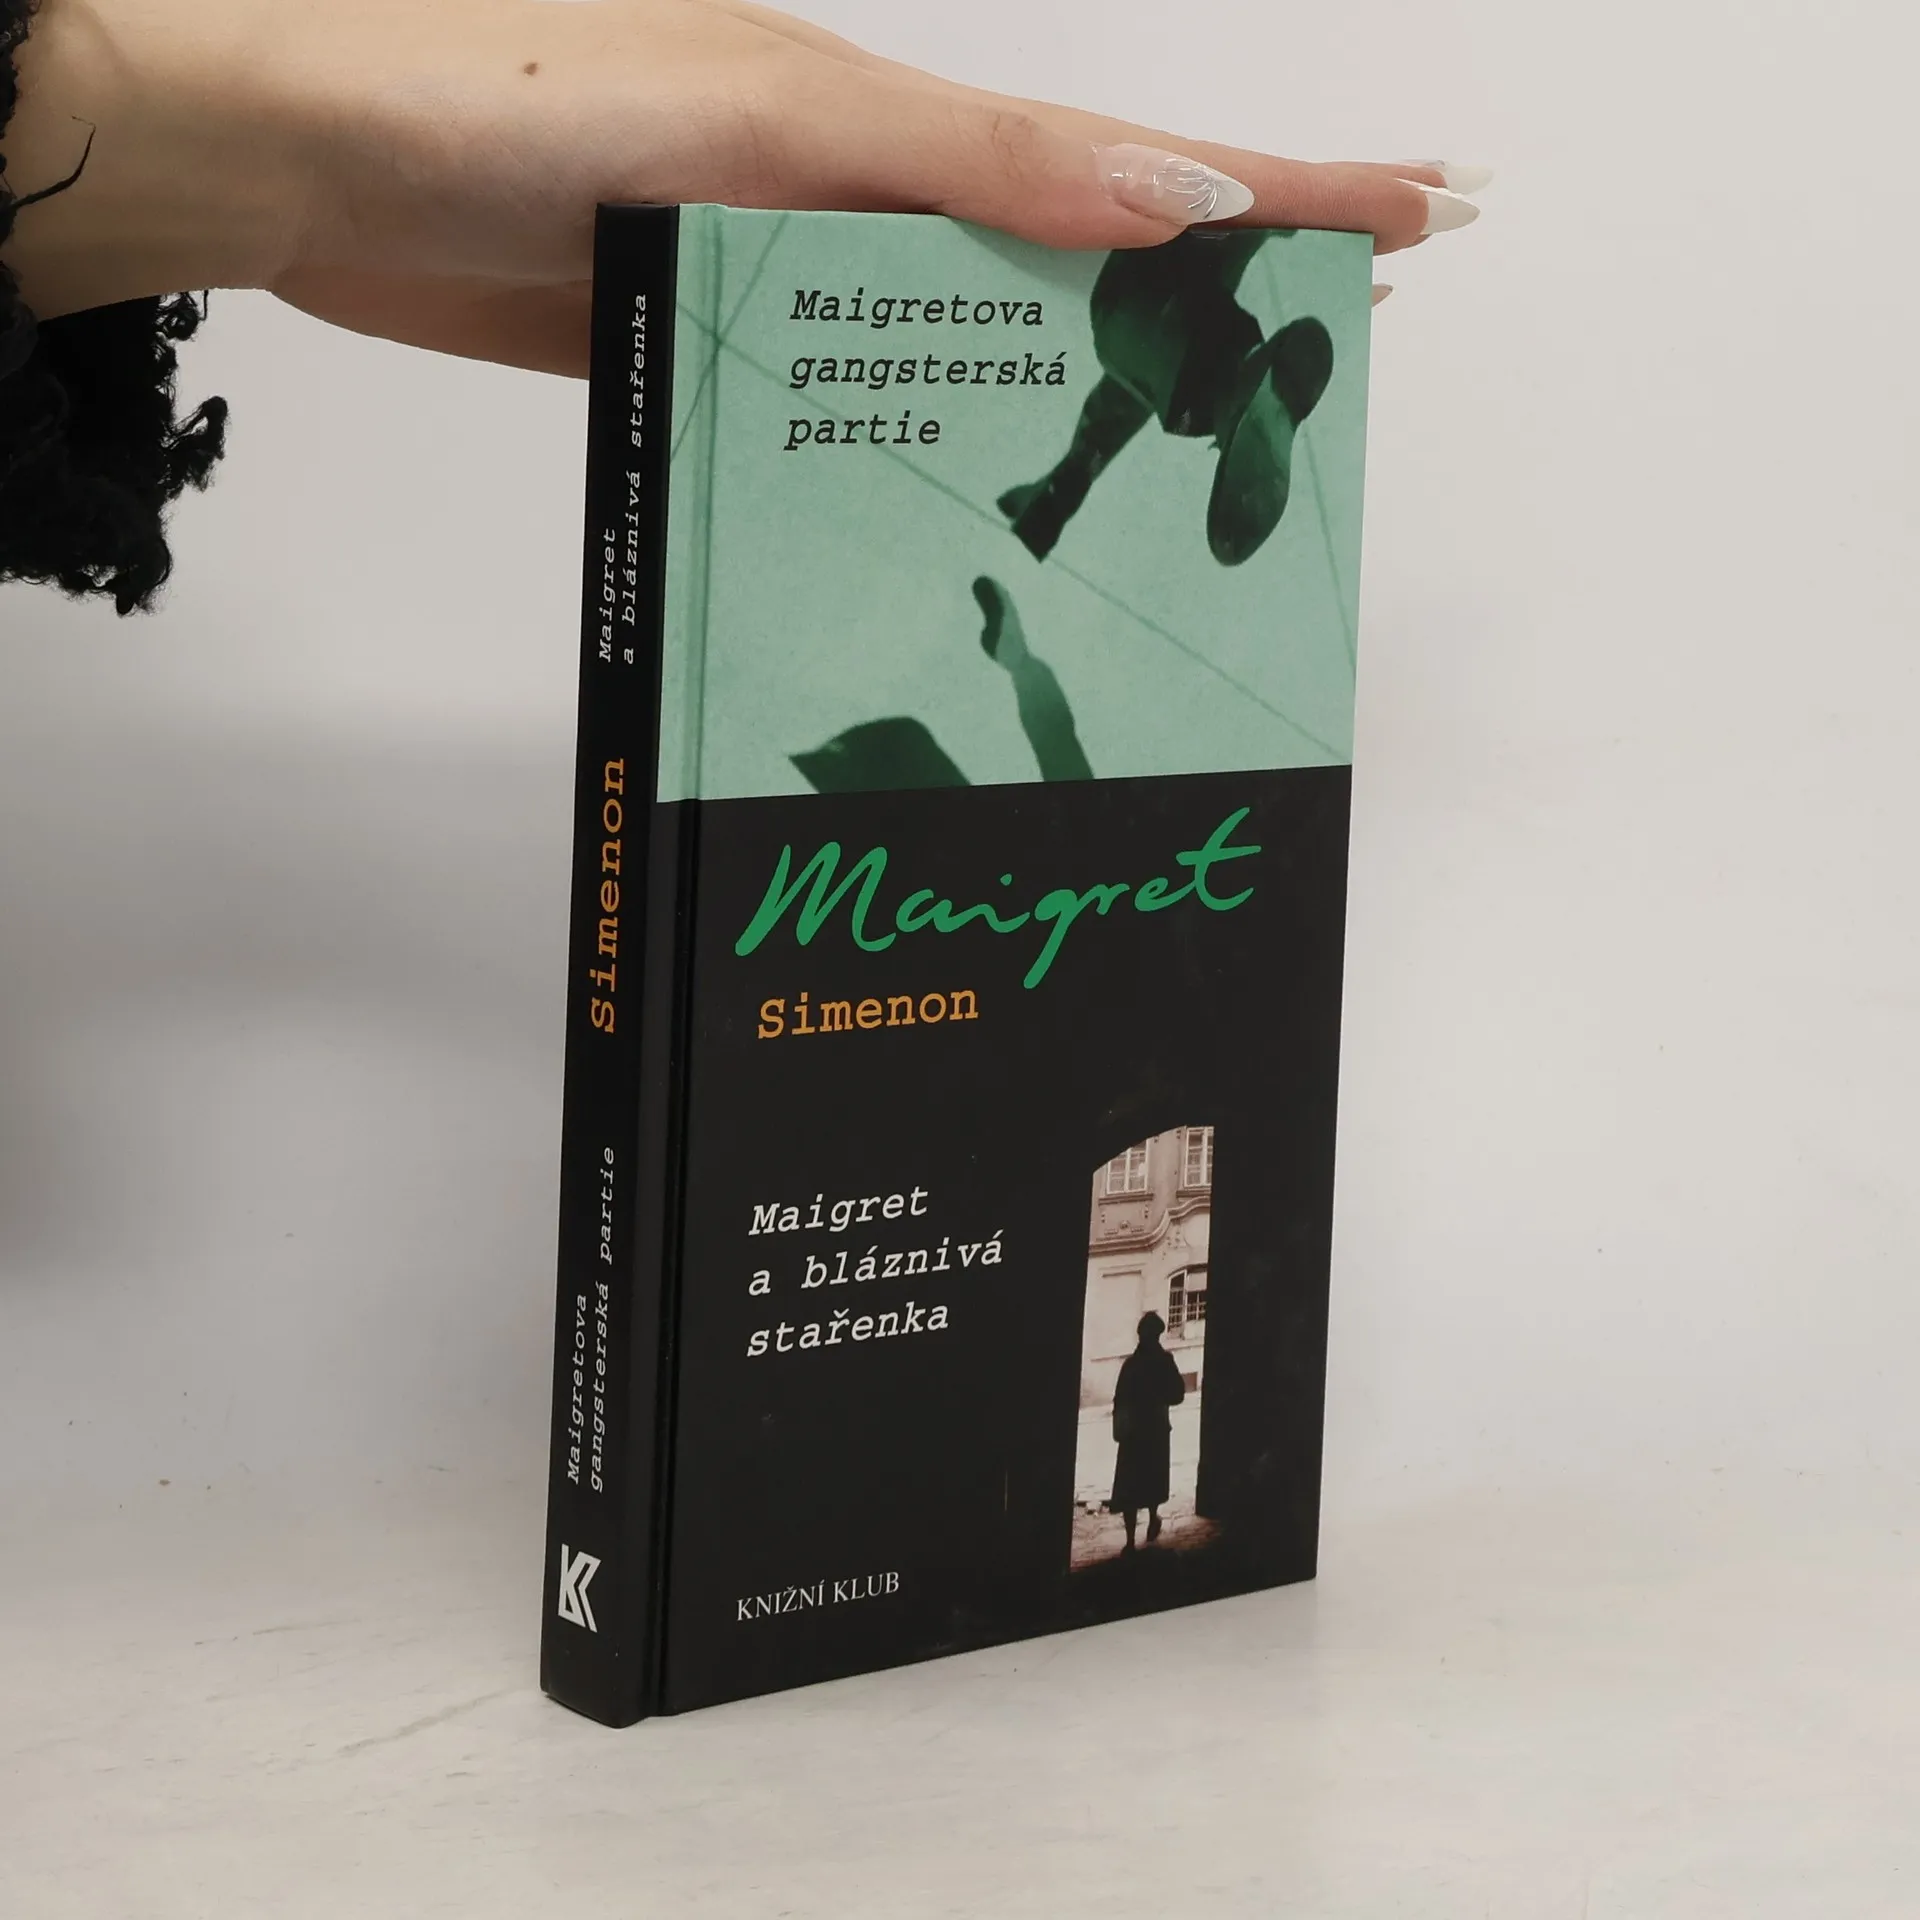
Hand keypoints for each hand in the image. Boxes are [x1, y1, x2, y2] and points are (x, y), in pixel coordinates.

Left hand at [3, 0, 1483, 375]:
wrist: (313, 160)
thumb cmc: (512, 99)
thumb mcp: (772, 116)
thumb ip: (966, 169)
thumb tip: (1168, 199)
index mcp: (893, 128)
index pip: (1135, 160)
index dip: (1284, 187)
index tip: (1419, 213)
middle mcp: (858, 203)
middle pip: (1076, 262)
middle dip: (1218, 303)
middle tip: (1340, 355)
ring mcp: (789, 284)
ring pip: (970, 348)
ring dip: (1082, 392)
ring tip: (1196, 452)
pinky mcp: (713, 351)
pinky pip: (854, 409)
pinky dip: (934, 444)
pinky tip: (976, 491)